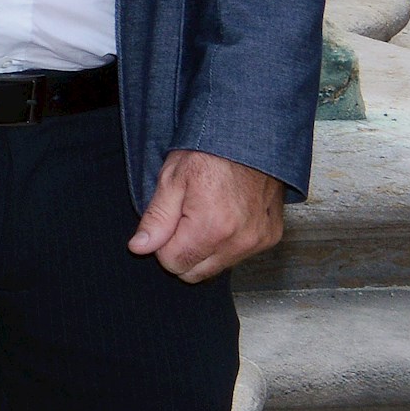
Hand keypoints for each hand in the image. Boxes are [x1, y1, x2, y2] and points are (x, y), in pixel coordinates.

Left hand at [131, 149, 285, 282]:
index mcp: (211, 227)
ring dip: (205, 249)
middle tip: (183, 218)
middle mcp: (239, 241)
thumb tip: (139, 248)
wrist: (251, 137)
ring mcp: (258, 241)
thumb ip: (156, 219)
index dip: (162, 245)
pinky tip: (225, 216)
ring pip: (217, 267)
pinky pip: (239, 256)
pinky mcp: (270, 238)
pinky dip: (228, 243)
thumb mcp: (171, 179)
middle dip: (182, 252)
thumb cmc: (209, 152)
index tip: (168, 222)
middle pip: (196, 273)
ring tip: (205, 214)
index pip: (174, 264)